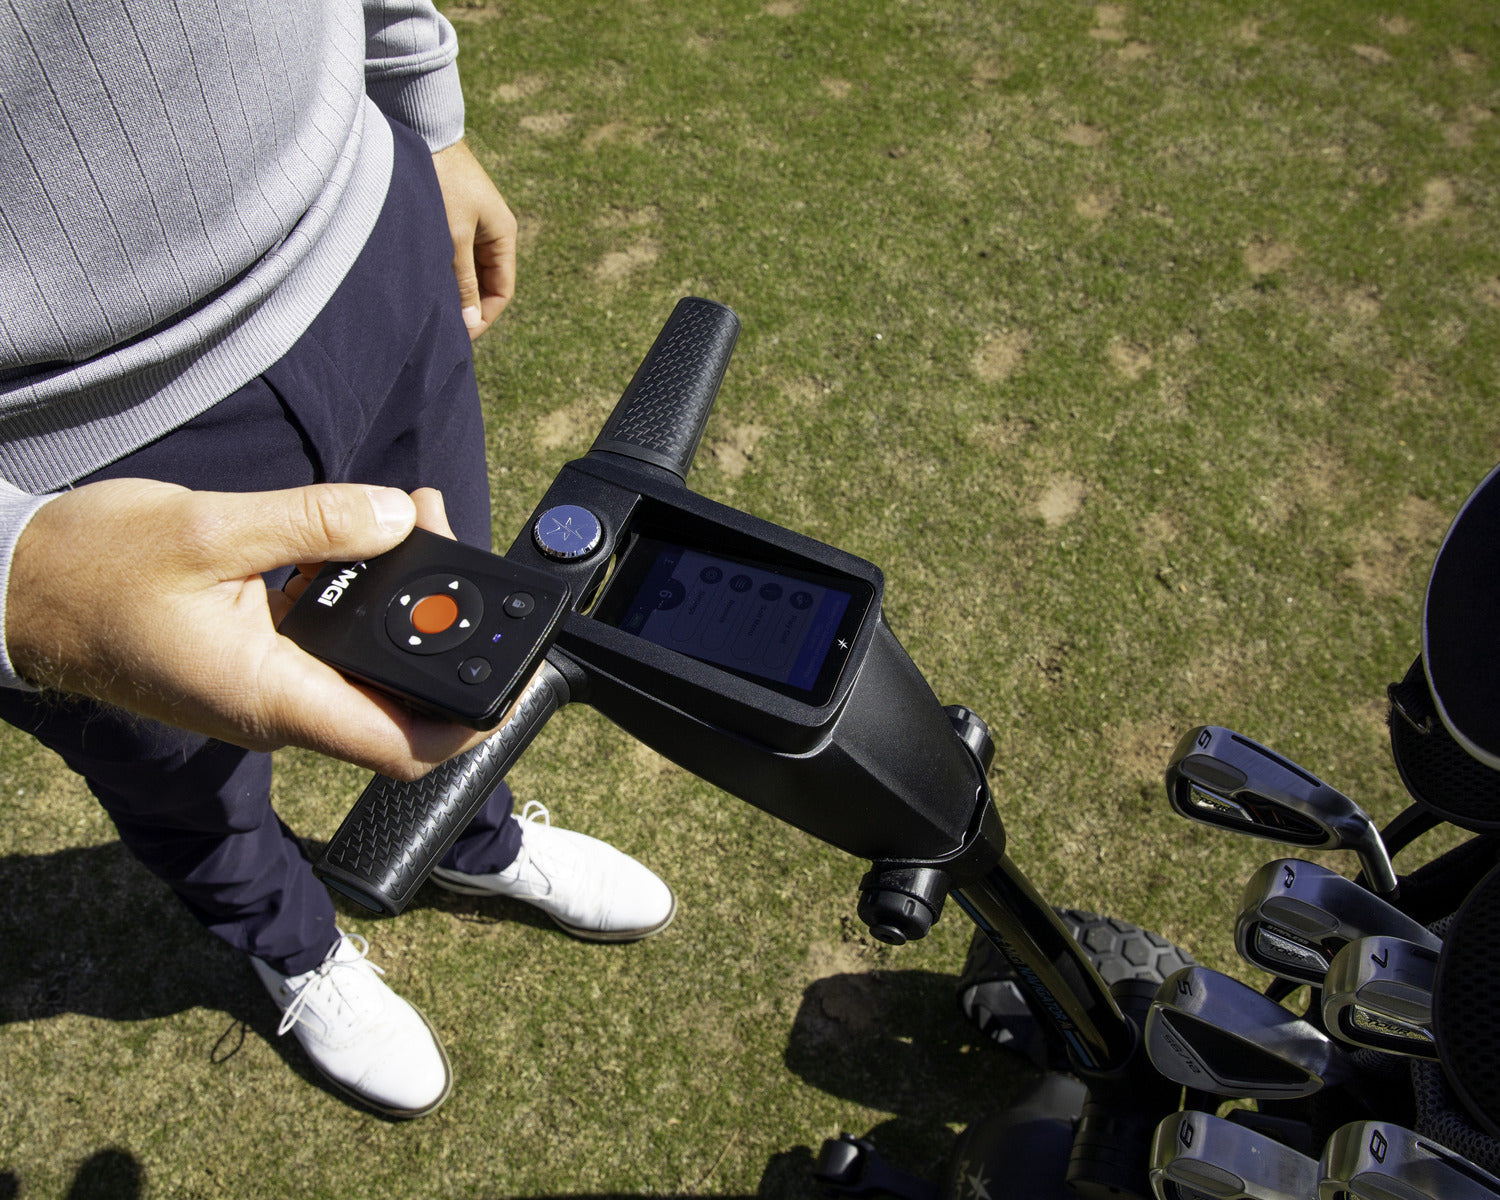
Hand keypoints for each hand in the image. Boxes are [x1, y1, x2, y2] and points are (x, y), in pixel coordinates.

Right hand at [7, 480, 496, 779]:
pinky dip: (355, 584)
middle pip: (395, 693)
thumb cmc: (92, 570)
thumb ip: (312, 522)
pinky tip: (365, 525)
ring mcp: (267, 684)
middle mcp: (279, 705)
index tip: (514, 680)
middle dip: (440, 627)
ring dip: (400, 596)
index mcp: (273, 697)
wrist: (15, 589)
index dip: (469, 724)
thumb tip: (397, 517)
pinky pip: (327, 633)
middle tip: (451, 543)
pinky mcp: (255, 656)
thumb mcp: (208, 528)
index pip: (399, 744)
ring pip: (364, 657)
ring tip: (414, 512)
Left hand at [431, 139, 516, 338]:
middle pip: (486, 283)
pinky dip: (442, 270)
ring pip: (467, 270)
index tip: (459, 335)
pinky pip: (454, 254)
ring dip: (452, 288)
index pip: (503, 291)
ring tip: (429, 303)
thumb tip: (472, 323)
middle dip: (467, 306)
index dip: (484, 317)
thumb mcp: (453, 236)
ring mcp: (473, 224)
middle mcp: (493, 232)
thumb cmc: (442, 181)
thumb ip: (463, 281)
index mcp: (504, 236)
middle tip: (441, 324)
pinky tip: (422, 277)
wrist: (424, 131)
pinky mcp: (453, 217)